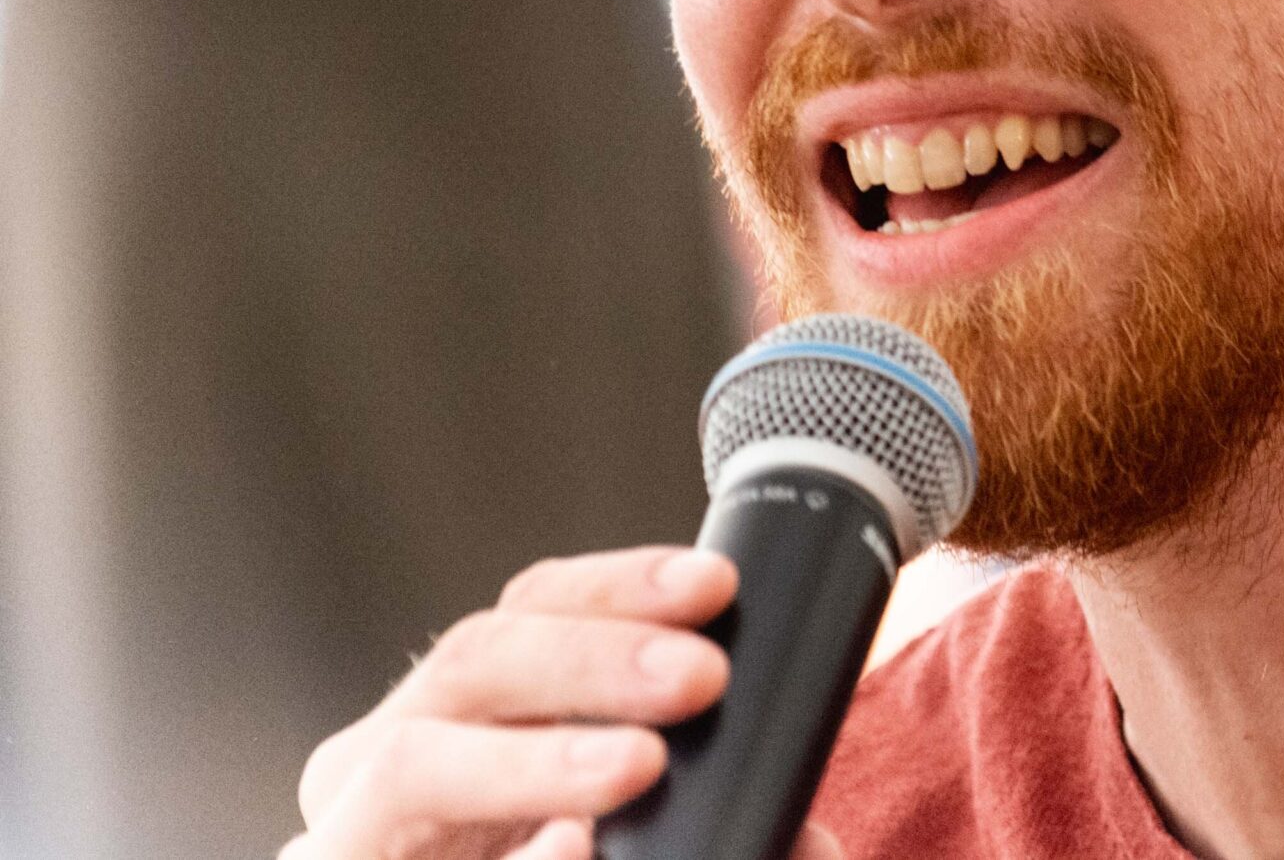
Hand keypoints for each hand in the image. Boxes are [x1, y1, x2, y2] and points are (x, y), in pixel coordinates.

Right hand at [283, 546, 841, 859]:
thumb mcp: (618, 829)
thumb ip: (700, 812)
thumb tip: (801, 831)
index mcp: (464, 716)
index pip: (534, 608)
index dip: (620, 584)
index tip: (717, 583)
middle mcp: (389, 758)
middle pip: (476, 662)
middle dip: (592, 657)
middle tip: (702, 676)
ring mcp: (349, 833)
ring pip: (413, 762)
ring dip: (536, 759)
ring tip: (636, 767)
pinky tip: (567, 853)